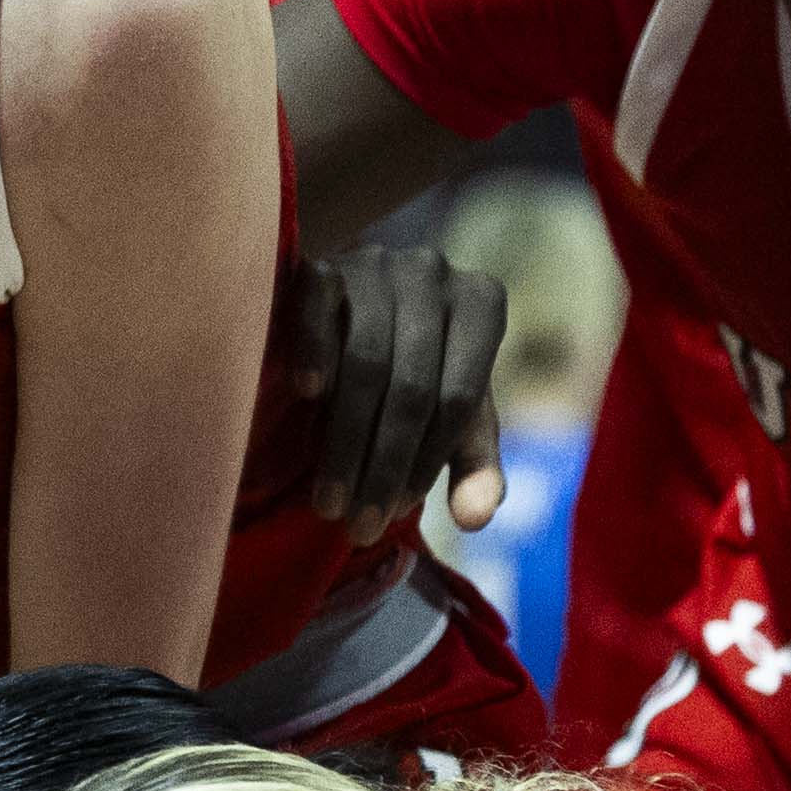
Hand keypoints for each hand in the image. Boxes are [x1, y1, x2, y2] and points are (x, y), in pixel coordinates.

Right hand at [291, 243, 505, 530]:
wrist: (352, 316)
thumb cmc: (413, 376)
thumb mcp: (452, 423)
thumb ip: (474, 467)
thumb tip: (477, 519)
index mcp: (482, 304)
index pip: (458, 396)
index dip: (426, 463)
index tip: (395, 516)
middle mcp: (434, 271)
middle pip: (412, 386)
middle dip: (383, 466)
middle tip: (358, 528)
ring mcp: (377, 262)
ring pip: (365, 361)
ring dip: (345, 442)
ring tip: (328, 504)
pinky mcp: (322, 263)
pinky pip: (316, 307)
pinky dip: (314, 349)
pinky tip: (308, 393)